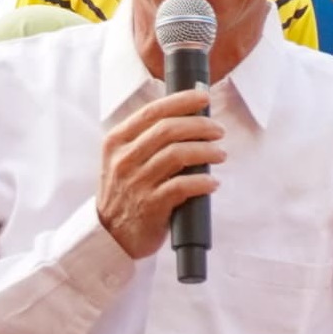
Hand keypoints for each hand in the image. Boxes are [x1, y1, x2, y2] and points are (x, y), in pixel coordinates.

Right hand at [96, 85, 222, 257]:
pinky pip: (182, 186)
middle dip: (199, 125)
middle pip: (168, 130)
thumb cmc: (126, 192)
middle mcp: (124, 159)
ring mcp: (136, 183)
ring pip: (177, 155)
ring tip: (220, 154)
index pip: (152, 111)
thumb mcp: (124, 160)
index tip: (203, 97)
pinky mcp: (151, 206)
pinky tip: (213, 182)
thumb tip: (188, 118)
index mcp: (117, 141)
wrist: (112, 235)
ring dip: (206, 151)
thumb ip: (146, 139)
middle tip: (218, 130)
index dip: (181, 101)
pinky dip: (203, 182)